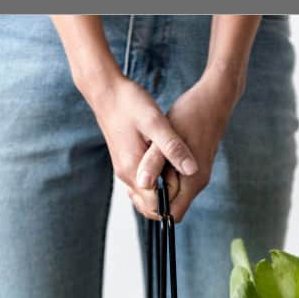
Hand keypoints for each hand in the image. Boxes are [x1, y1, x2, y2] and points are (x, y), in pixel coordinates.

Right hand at [81, 71, 197, 218]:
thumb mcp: (156, 123)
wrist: (106, 91)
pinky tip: (168, 165)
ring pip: (145, 196)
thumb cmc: (130, 104)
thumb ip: (173, 148)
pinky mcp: (126, 162)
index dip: (174, 200)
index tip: (188, 183)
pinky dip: (156, 182)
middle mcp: (126, 175)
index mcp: (133, 170)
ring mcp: (124, 169)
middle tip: (186, 179)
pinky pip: (142, 183)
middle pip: (148, 206)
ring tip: (179, 171)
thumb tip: (192, 170)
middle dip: (169, 200)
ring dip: (163, 191)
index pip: (155, 206)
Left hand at [135, 66, 244, 220]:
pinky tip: (152, 158)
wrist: (214, 99)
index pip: (171, 214)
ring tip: (144, 164)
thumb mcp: (167, 136)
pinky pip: (173, 181)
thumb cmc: (191, 114)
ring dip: (155, 184)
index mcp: (192, 181)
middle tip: (138, 174)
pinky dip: (161, 174)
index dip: (152, 207)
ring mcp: (195, 176)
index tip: (138, 188)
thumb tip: (142, 184)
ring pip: (170, 193)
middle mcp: (196, 183)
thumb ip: (154, 162)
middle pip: (169, 206)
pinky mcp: (192, 167)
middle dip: (151, 196)